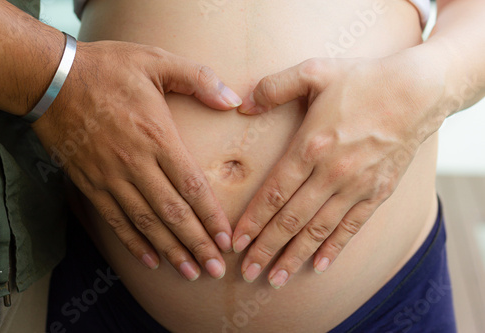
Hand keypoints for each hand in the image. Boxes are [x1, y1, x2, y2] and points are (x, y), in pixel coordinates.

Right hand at [32, 41, 242, 280]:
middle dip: (197, 244)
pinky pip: (115, 219)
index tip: (226, 240)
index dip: (211, 216)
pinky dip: (133, 242)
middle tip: (216, 270)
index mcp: (157, 136)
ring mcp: (111, 176)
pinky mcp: (90, 182)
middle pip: (173, 212)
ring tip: (190, 273)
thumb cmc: (109, 68)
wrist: (53, 78)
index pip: (191, 186)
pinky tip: (150, 260)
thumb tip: (234, 99)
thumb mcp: (157, 60)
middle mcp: (136, 163)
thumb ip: (199, 79)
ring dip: (170, 250)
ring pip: (146, 222)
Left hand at [232, 56, 441, 287]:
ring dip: (295, 256)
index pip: (274, 193)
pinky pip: (352, 228)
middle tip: (248, 271)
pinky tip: (319, 266)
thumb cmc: (362, 80)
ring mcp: (356, 186)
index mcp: (310, 146)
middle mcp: (331, 172)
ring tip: (275, 280)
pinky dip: (334, 248)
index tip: (236, 242)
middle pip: (291, 219)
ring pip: (318, 230)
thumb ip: (274, 87)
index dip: (253, 220)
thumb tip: (243, 105)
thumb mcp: (314, 71)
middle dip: (267, 247)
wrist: (416, 92)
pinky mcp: (377, 194)